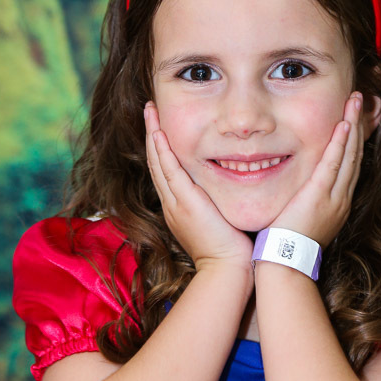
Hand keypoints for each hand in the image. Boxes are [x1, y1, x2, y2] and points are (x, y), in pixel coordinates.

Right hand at [144, 102, 253, 276]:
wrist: (227, 270)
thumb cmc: (230, 251)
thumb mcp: (219, 222)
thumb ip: (218, 205)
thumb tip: (228, 191)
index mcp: (179, 208)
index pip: (166, 170)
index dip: (161, 147)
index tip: (159, 126)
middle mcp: (172, 203)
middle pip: (155, 162)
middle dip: (151, 134)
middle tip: (149, 110)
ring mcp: (175, 203)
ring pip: (158, 162)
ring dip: (152, 134)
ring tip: (149, 111)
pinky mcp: (184, 202)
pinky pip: (168, 170)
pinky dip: (162, 150)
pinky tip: (158, 132)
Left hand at [266, 92, 364, 248]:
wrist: (285, 264)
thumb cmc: (286, 245)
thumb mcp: (302, 219)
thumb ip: (304, 200)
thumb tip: (298, 189)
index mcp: (338, 204)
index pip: (350, 165)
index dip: (354, 140)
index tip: (354, 119)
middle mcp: (341, 198)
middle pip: (355, 155)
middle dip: (358, 125)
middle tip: (360, 101)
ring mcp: (334, 197)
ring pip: (349, 154)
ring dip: (353, 125)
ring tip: (356, 101)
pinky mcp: (319, 195)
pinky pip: (334, 163)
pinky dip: (340, 143)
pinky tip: (343, 124)